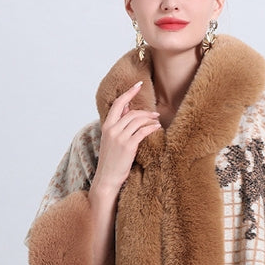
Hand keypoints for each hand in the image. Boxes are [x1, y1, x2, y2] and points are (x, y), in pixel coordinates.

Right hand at [90, 81, 160, 197]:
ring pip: (138, 120)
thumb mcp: (111, 140)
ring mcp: (120, 137)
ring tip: (157, 122)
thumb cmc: (111, 160)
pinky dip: (151, 128)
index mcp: (106, 126)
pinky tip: (157, 128)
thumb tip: (127, 109)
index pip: (118, 104)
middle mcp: (112, 129)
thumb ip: (119, 124)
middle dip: (145, 111)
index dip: (129, 92)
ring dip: (150, 119)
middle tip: (155, 113)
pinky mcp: (128, 146)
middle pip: (131, 112)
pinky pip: (142, 131)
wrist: (107, 178)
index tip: (138, 85)